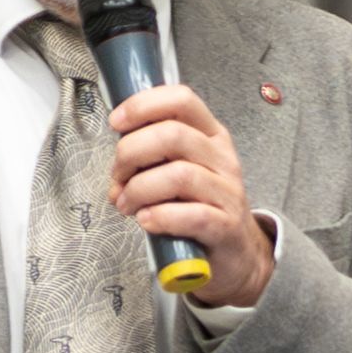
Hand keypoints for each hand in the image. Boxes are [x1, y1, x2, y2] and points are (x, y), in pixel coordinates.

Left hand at [108, 81, 272, 308]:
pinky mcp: (226, 226)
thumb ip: (148, 160)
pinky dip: (160, 217)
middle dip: (131, 153)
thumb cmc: (199, 206)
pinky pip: (192, 215)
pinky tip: (147, 221)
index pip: (181, 100)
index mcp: (209, 136)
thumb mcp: (178, 170)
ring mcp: (227, 192)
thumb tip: (116, 173)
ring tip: (127, 204)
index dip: (143, 106)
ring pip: (179, 175)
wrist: (235, 252)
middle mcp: (222, 158)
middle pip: (173, 135)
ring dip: (139, 190)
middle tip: (118, 177)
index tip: (117, 123)